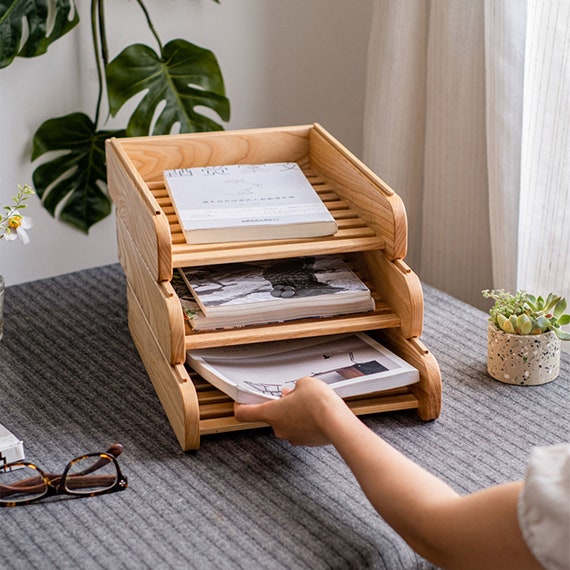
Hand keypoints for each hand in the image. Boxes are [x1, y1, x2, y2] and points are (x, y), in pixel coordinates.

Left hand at [234, 376, 349, 445]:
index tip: (240, 401)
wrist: (337, 423)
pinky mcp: (307, 441)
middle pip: (270, 416)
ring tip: (307, 402)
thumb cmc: (319, 404)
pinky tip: (316, 412)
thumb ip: (296, 387)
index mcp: (272, 413)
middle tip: (288, 395)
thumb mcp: (305, 383)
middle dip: (279, 404)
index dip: (240, 406)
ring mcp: (293, 436)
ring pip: (287, 422)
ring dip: (293, 412)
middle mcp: (279, 428)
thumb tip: (297, 391)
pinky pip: (301, 429)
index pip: (245, 413)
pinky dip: (305, 421)